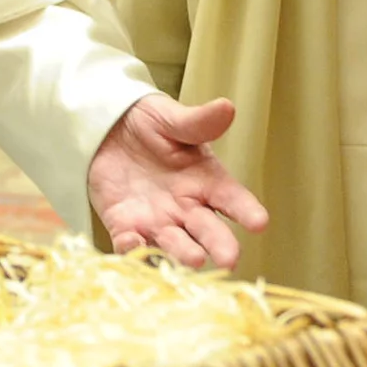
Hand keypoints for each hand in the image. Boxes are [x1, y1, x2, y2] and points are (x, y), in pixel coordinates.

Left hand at [88, 94, 269, 270]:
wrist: (107, 128)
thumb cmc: (151, 123)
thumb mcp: (172, 118)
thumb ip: (198, 121)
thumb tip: (227, 107)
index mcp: (206, 181)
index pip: (233, 199)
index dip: (247, 211)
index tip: (259, 222)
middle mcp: (187, 208)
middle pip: (209, 231)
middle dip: (220, 245)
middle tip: (229, 259)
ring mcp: (157, 220)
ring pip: (174, 244)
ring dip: (182, 253)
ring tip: (193, 259)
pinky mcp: (124, 224)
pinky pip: (130, 242)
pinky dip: (131, 247)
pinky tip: (130, 243)